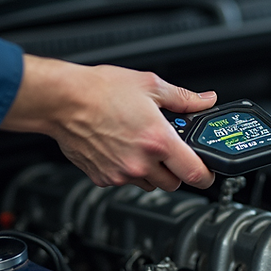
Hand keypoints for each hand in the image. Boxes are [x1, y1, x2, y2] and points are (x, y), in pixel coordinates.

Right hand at [0, 55, 216, 190]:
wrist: (63, 100)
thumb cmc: (100, 90)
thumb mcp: (150, 85)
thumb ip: (183, 98)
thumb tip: (205, 100)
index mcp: (158, 141)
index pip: (195, 174)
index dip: (207, 176)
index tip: (207, 172)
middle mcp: (140, 163)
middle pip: (173, 184)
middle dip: (176, 169)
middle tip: (170, 150)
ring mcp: (120, 173)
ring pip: (149, 184)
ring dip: (152, 172)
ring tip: (141, 146)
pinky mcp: (102, 178)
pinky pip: (124, 181)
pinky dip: (127, 170)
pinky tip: (121, 148)